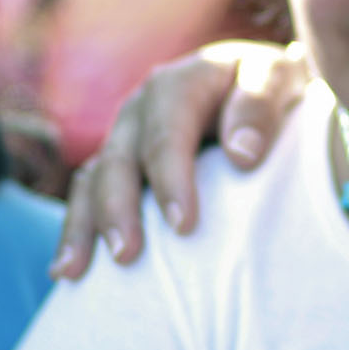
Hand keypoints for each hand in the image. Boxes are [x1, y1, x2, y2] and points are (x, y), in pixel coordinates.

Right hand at [51, 40, 309, 277]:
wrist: (260, 89)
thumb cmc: (273, 89)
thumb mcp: (281, 78)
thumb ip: (262, 106)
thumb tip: (242, 155)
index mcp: (180, 83)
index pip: (167, 133)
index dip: (171, 178)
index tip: (184, 226)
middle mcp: (142, 109)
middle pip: (119, 159)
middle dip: (118, 209)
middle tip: (127, 255)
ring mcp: (125, 139)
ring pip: (93, 180)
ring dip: (85, 225)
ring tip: (76, 271)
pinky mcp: (118, 167)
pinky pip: (86, 197)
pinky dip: (74, 231)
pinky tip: (67, 271)